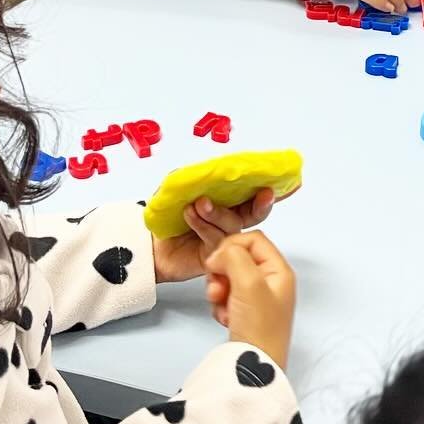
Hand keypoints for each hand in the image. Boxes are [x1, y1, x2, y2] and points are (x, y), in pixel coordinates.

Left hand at [152, 189, 275, 284]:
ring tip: (200, 204)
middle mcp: (230, 220)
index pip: (252, 196)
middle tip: (263, 195)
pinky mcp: (214, 254)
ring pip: (232, 224)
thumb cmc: (168, 216)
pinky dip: (202, 225)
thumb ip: (196, 179)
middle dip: (260, 204)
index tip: (272, 185)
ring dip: (217, 212)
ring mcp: (224, 239)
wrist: (151, 244)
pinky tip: (190, 215)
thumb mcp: (179, 189)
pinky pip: (215, 239)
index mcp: (228, 202)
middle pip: (253, 213)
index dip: (266, 191)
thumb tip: (210, 169)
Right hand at [204, 230, 296, 369]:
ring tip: (222, 307)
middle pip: (238, 257)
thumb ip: (234, 257)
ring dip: (219, 289)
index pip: (253, 239)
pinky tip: (225, 318)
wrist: (252, 369)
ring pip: (229, 276)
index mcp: (279, 269)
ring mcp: (258, 297)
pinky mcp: (245, 311)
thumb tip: (219, 254)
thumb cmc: (258, 328)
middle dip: (222, 271)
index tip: (216, 263)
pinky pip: (226, 295)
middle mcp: (271, 280)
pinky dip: (220, 305)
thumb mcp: (249, 283)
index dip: (231, 246)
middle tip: (218, 289)